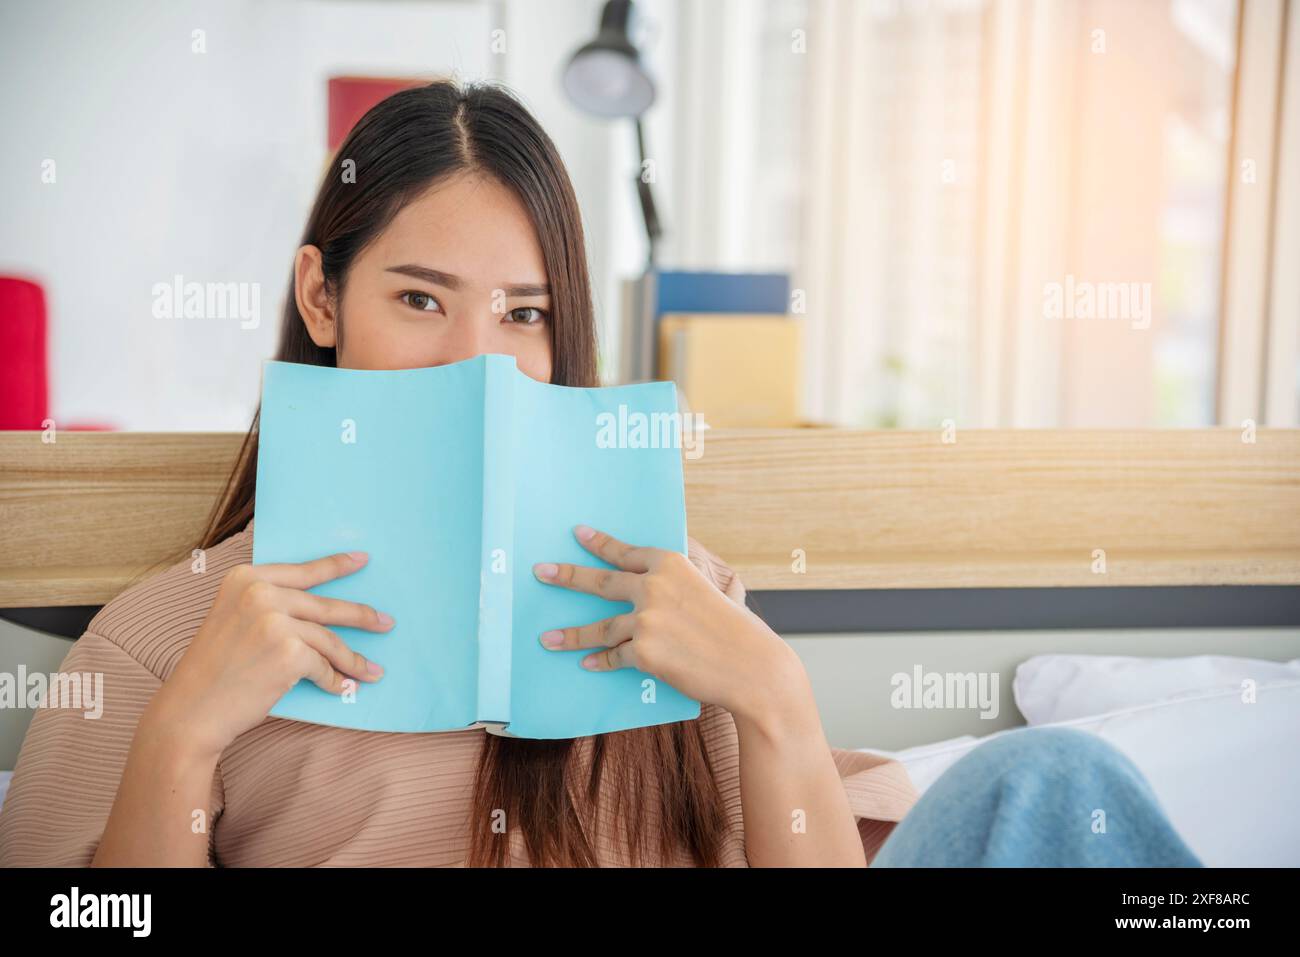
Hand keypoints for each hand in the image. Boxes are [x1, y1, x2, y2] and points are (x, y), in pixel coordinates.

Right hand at [146, 551, 394, 762]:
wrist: (190, 711)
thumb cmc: (214, 672)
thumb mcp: (233, 620)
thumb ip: (268, 605)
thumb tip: (319, 609)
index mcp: (244, 578)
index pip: (302, 571)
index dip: (335, 565)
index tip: (362, 560)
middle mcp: (259, 593)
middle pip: (324, 606)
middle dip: (361, 616)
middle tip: (386, 622)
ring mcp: (274, 621)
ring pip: (328, 640)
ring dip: (353, 659)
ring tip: (371, 671)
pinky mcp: (288, 652)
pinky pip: (324, 666)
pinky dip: (335, 680)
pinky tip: (341, 688)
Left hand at [532, 526, 805, 722]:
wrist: (752, 667)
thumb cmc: (738, 632)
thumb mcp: (712, 593)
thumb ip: (679, 588)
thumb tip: (651, 594)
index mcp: (672, 564)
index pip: (627, 552)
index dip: (600, 543)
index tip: (577, 533)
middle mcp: (654, 586)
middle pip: (600, 581)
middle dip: (566, 576)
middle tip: (541, 572)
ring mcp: (645, 619)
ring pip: (599, 628)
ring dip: (570, 636)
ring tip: (547, 639)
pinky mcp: (643, 652)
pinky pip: (613, 657)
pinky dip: (600, 662)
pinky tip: (587, 665)